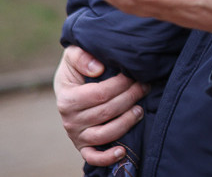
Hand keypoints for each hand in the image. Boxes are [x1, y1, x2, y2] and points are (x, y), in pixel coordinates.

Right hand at [53, 45, 148, 166]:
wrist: (69, 86)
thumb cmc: (76, 69)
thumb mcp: (72, 55)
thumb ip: (81, 56)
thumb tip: (98, 69)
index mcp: (67, 98)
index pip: (100, 94)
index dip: (120, 85)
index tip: (134, 75)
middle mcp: (70, 120)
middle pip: (107, 112)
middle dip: (130, 98)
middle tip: (144, 87)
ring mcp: (76, 135)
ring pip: (106, 134)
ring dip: (127, 122)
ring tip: (140, 109)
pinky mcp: (83, 147)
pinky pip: (94, 157)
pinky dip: (107, 157)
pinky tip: (122, 150)